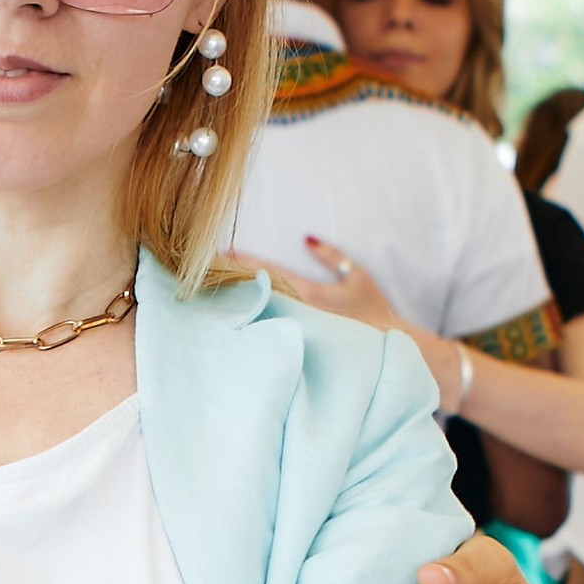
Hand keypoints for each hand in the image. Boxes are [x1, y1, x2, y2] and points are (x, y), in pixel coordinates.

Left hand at [225, 240, 409, 339]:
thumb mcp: (356, 276)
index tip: (220, 254)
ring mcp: (296, 332)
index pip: (268, 274)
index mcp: (308, 295)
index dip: (243, 263)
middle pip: (256, 294)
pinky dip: (250, 323)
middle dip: (229, 282)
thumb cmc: (373, 310)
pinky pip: (270, 331)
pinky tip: (230, 320)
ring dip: (236, 302)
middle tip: (198, 271)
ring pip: (259, 314)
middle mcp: (297, 314)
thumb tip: (306, 237)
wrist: (385, 347)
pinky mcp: (298, 345)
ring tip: (207, 293)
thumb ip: (331, 255)